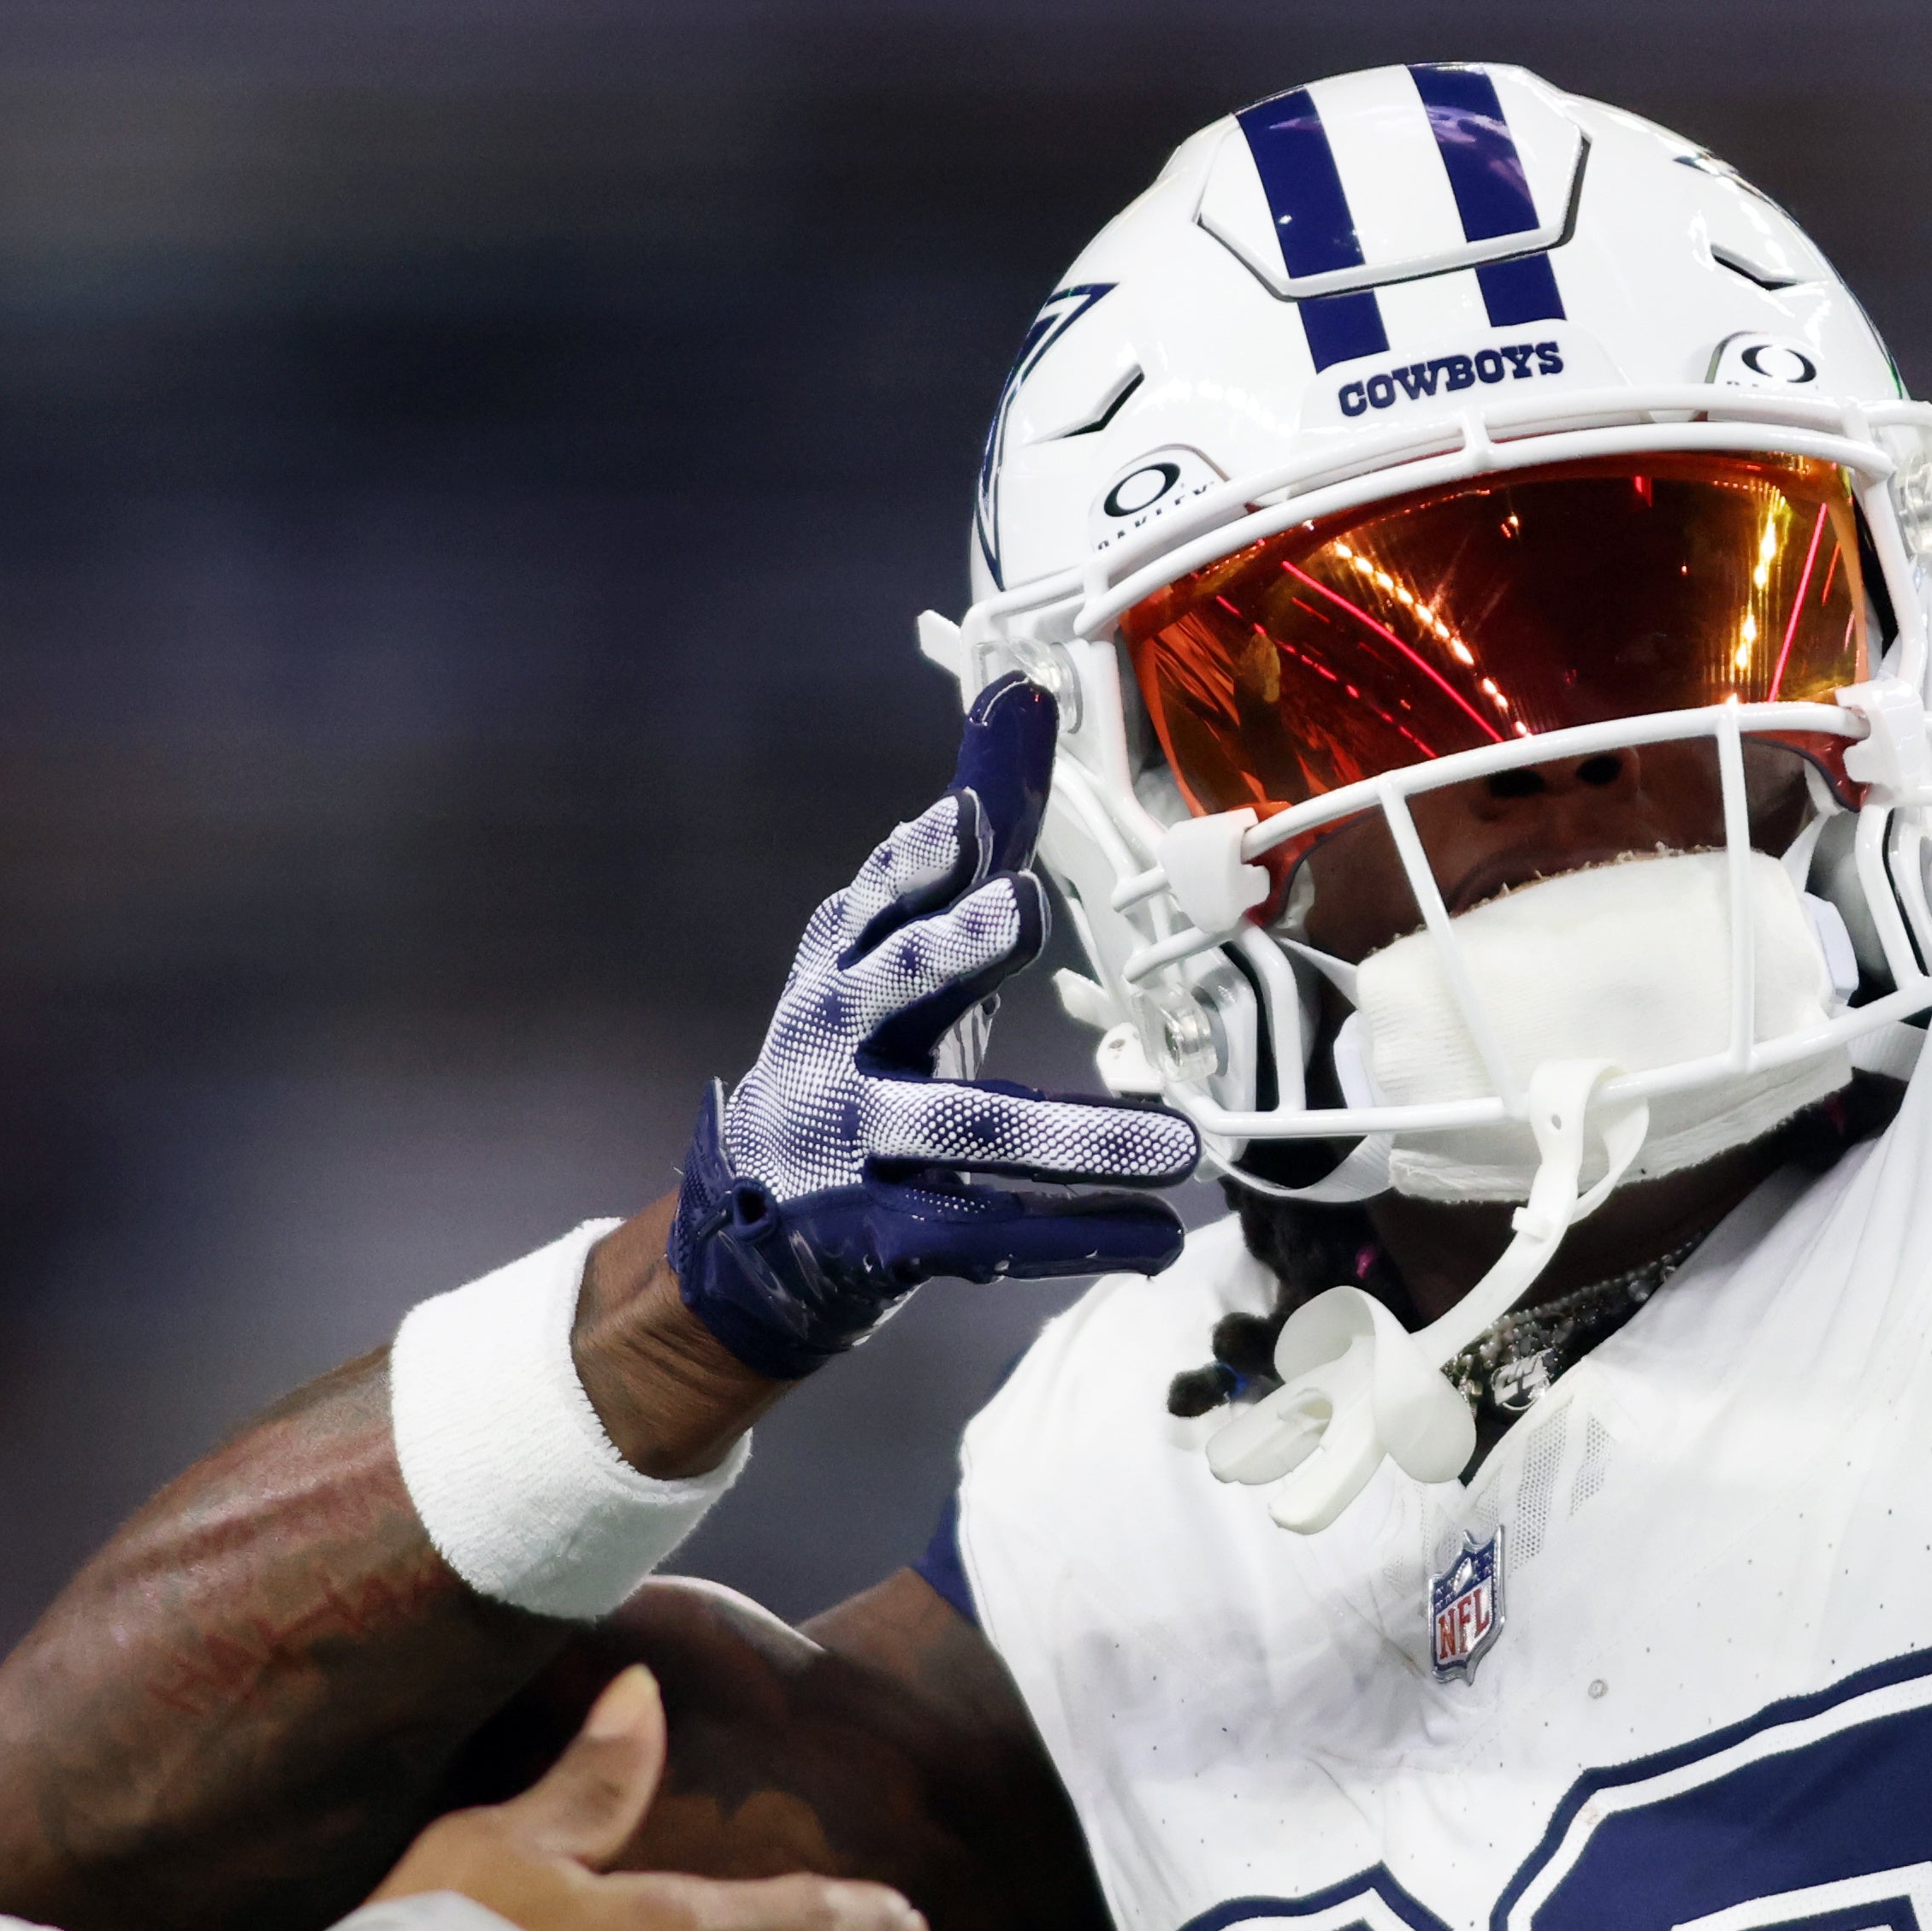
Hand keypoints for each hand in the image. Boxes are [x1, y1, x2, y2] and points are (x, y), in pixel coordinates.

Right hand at [667, 677, 1202, 1378]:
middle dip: (954, 948)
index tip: (963, 815)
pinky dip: (1076, 1237)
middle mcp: (835, 1045)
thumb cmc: (861, 1057)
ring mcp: (849, 1148)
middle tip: (1023, 910)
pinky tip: (1156, 1238)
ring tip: (1181, 1147)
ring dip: (1077, 1139)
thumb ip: (970, 842)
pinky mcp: (876, 1238)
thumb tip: (1021, 691)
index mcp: (844, 966)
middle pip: (898, 988)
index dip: (915, 858)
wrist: (751, 1236)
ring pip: (964, 1130)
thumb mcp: (902, 946)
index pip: (876, 901)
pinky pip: (985, 1235)